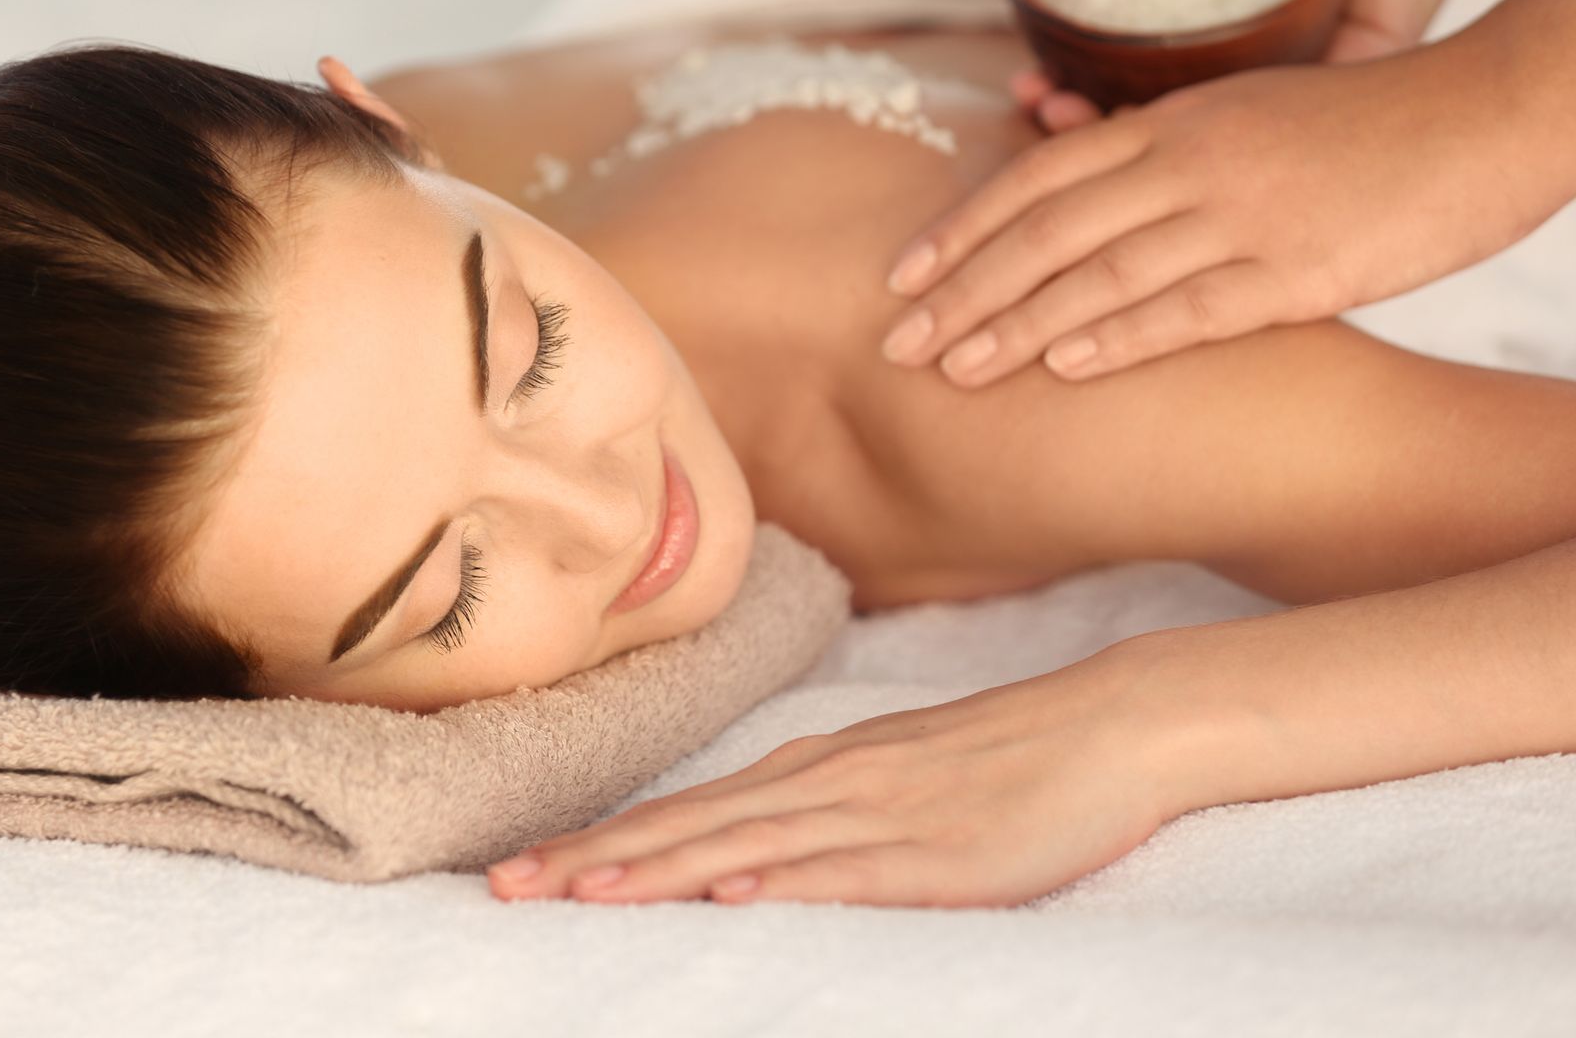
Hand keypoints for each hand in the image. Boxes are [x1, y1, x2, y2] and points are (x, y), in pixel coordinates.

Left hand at [486, 644, 1178, 907]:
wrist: (1111, 722)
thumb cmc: (1002, 754)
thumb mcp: (893, 774)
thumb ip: (817, 806)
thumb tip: (736, 846)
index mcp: (815, 767)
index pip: (683, 810)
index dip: (599, 842)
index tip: (520, 869)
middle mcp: (829, 783)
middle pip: (691, 825)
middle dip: (594, 860)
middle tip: (505, 888)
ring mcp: (882, 814)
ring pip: (747, 844)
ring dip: (660, 870)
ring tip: (582, 894)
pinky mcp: (940, 852)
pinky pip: (848, 870)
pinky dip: (781, 879)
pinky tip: (731, 892)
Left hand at [878, 44, 1558, 384]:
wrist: (1482, 114)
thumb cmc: (1354, 122)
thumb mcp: (1240, 110)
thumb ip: (1151, 139)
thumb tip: (1054, 143)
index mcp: (1173, 122)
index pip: (1037, 178)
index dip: (961, 229)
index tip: (899, 277)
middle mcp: (1192, 163)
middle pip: (1048, 230)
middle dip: (964, 291)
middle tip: (896, 344)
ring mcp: (1244, 216)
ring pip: (1104, 274)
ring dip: (1020, 325)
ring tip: (955, 371)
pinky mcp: (1301, 271)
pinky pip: (1195, 308)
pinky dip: (1125, 336)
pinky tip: (1067, 369)